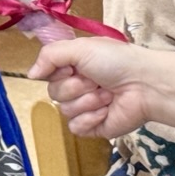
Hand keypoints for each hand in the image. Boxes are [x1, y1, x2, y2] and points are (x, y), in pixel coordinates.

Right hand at [29, 38, 155, 137]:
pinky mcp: (93, 127)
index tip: (73, 67)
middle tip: (96, 80)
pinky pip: (76, 127)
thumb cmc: (117, 61)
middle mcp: (77, 86)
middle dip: (76, 86)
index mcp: (74, 66)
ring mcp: (85, 108)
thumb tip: (30, 74)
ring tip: (107, 94)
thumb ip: (50, 55)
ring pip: (65, 111)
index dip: (58, 72)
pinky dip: (91, 118)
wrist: (144, 85)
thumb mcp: (80, 48)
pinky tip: (106, 110)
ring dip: (88, 101)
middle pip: (54, 94)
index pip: (47, 74)